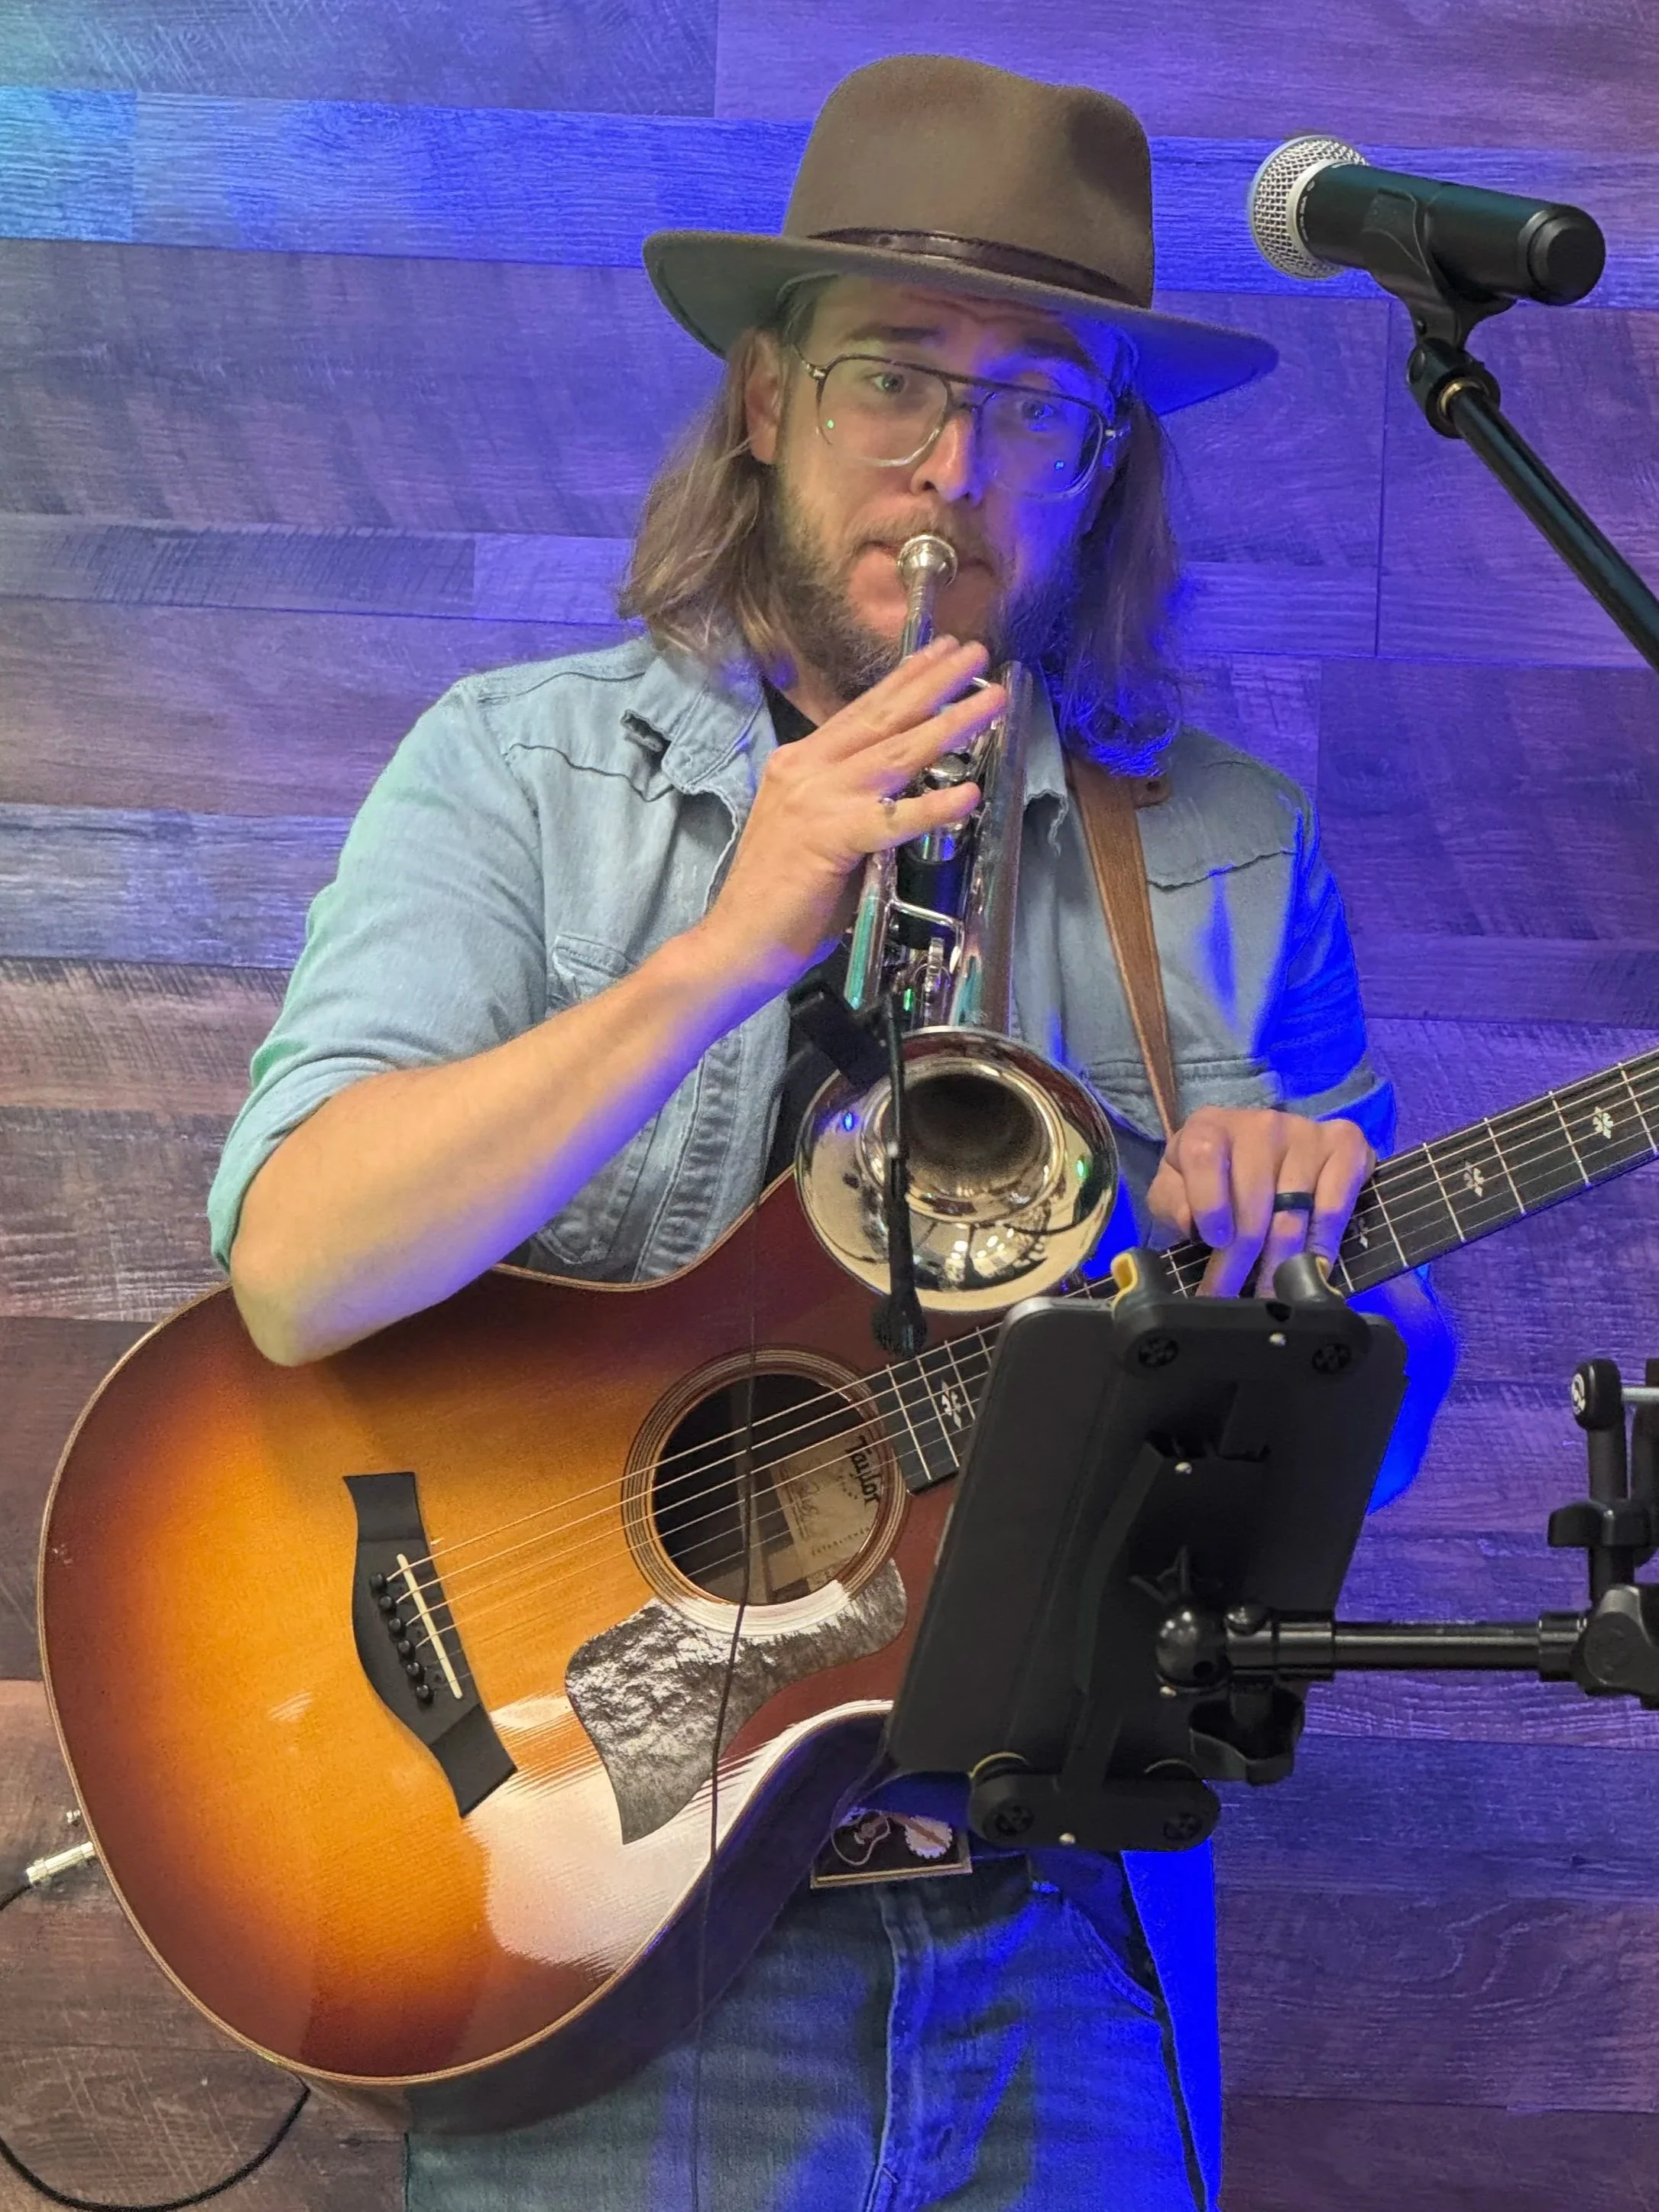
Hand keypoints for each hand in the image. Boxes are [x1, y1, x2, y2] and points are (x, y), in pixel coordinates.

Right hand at [693, 639, 1001, 1003]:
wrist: (738, 941)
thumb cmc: (782, 897)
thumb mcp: (818, 830)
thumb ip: (852, 802)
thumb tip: (901, 789)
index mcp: (800, 763)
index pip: (862, 711)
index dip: (906, 678)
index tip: (941, 651)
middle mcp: (805, 769)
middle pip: (883, 716)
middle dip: (935, 681)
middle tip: (977, 650)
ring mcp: (815, 800)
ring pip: (896, 753)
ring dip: (950, 724)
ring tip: (992, 700)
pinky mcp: (827, 838)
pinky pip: (892, 818)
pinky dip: (932, 806)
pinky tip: (969, 794)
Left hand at [1146, 1106, 1373, 1295]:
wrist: (1259, 1155)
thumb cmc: (1212, 1179)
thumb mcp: (1176, 1187)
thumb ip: (1172, 1202)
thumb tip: (1191, 1221)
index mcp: (1210, 1127)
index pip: (1204, 1158)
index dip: (1209, 1203)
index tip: (1213, 1242)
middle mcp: (1261, 1124)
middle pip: (1253, 1201)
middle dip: (1239, 1261)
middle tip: (1231, 1299)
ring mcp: (1306, 1133)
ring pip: (1292, 1215)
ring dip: (1280, 1265)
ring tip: (1270, 1299)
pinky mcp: (1344, 1146)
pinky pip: (1334, 1208)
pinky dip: (1323, 1246)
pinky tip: (1312, 1272)